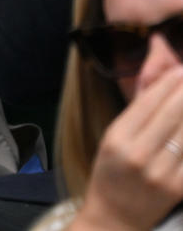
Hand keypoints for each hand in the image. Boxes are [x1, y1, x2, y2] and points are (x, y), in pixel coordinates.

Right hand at [74, 67, 182, 230]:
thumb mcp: (112, 141)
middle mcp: (138, 154)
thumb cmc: (110, 175)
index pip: (147, 104)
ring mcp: (160, 173)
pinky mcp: (178, 188)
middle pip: (172, 115)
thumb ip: (136, 117)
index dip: (168, 84)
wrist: (115, 219)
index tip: (181, 70)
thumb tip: (159, 88)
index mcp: (116, 139)